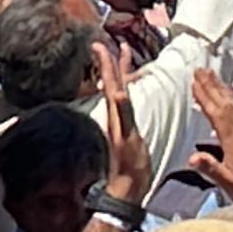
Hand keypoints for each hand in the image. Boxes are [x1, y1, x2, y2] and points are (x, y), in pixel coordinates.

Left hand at [96, 42, 151, 203]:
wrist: (128, 188)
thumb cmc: (130, 167)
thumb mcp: (129, 139)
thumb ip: (124, 114)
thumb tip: (118, 92)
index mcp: (117, 114)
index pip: (112, 83)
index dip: (108, 64)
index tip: (101, 44)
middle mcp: (116, 115)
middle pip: (114, 82)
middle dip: (112, 62)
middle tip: (106, 43)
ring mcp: (120, 122)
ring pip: (118, 90)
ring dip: (118, 73)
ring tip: (120, 57)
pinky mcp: (126, 129)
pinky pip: (124, 102)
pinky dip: (125, 89)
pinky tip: (125, 87)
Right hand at [187, 69, 232, 213]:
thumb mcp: (228, 183)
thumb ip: (211, 169)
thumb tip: (191, 157)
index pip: (217, 114)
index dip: (206, 97)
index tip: (195, 82)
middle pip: (227, 103)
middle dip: (213, 86)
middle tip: (201, 69)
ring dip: (223, 89)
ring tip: (213, 76)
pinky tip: (230, 98)